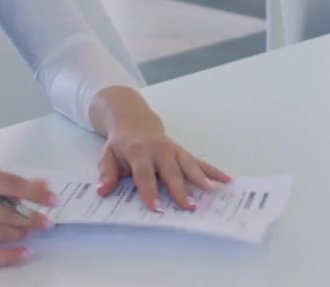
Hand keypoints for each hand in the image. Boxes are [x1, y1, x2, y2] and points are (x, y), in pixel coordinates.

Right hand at [0, 167, 54, 266]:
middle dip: (31, 217)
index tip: (52, 197)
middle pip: (7, 212)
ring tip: (31, 231)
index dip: (33, 192)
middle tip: (46, 221)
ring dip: (20, 232)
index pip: (9, 184)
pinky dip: (9, 255)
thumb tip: (27, 189)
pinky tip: (24, 253)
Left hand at [96, 119, 231, 212]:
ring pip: (189, 165)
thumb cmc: (121, 144)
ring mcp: (174, 151)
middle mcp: (159, 151)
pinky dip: (213, 171)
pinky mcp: (183, 153)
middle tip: (189, 206)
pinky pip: (199, 162)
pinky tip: (226, 180)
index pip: (144, 174)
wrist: (135, 122)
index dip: (150, 191)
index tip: (157, 208)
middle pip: (171, 172)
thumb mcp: (107, 156)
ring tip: (211, 191)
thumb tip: (102, 190)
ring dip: (201, 178)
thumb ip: (107, 174)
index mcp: (139, 152)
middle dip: (180, 189)